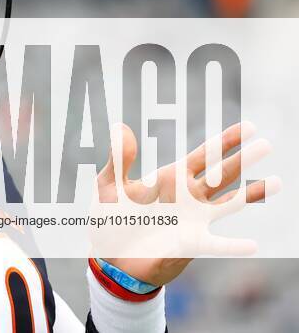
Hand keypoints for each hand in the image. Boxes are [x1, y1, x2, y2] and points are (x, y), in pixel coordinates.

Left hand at [92, 122, 277, 287]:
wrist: (109, 256)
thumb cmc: (111, 217)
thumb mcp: (109, 184)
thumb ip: (118, 158)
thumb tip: (121, 127)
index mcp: (171, 178)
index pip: (204, 156)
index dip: (225, 141)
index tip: (249, 127)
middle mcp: (188, 198)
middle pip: (222, 174)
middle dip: (243, 160)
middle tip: (267, 144)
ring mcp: (193, 222)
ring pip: (227, 205)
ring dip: (249, 194)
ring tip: (275, 182)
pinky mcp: (188, 246)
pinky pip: (215, 246)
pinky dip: (232, 246)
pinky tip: (252, 246)